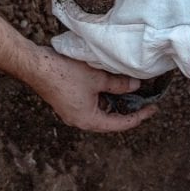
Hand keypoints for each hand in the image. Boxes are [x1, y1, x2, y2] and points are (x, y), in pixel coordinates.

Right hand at [30, 46, 157, 131]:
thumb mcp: (97, 78)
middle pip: (110, 119)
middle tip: (144, 99)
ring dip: (114, 101)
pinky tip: (110, 83)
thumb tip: (136, 85)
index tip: (153, 108)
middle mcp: (80, 120)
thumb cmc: (65, 75)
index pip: (120, 124)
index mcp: (89, 120)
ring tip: (130, 89)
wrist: (37, 66)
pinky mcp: (68, 102)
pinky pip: (91, 103)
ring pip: (100, 110)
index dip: (139, 116)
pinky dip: (103, 96)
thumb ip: (119, 84)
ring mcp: (73, 112)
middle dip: (127, 109)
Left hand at [52, 0, 189, 81]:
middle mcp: (109, 58)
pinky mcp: (145, 69)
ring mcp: (128, 67)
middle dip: (71, 41)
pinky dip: (109, 56)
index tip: (58, 5)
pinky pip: (117, 65)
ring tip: (84, 43)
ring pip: (99, 61)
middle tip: (59, 38)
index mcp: (101, 38)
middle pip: (82, 49)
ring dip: (89, 50)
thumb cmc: (164, 15)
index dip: (65, 12)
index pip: (75, 24)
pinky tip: (116, 51)